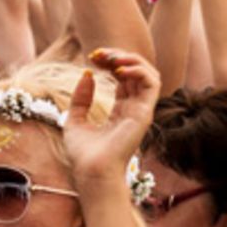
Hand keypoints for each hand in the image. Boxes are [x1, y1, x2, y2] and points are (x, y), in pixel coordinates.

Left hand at [65, 50, 161, 183]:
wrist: (91, 172)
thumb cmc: (84, 155)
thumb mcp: (74, 120)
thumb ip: (81, 98)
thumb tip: (87, 74)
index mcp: (121, 111)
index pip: (123, 78)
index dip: (110, 63)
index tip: (92, 58)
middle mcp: (134, 109)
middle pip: (136, 72)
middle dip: (119, 57)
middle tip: (99, 54)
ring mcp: (141, 111)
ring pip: (149, 73)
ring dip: (131, 59)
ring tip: (111, 58)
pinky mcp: (145, 113)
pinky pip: (152, 83)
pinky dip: (138, 70)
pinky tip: (118, 69)